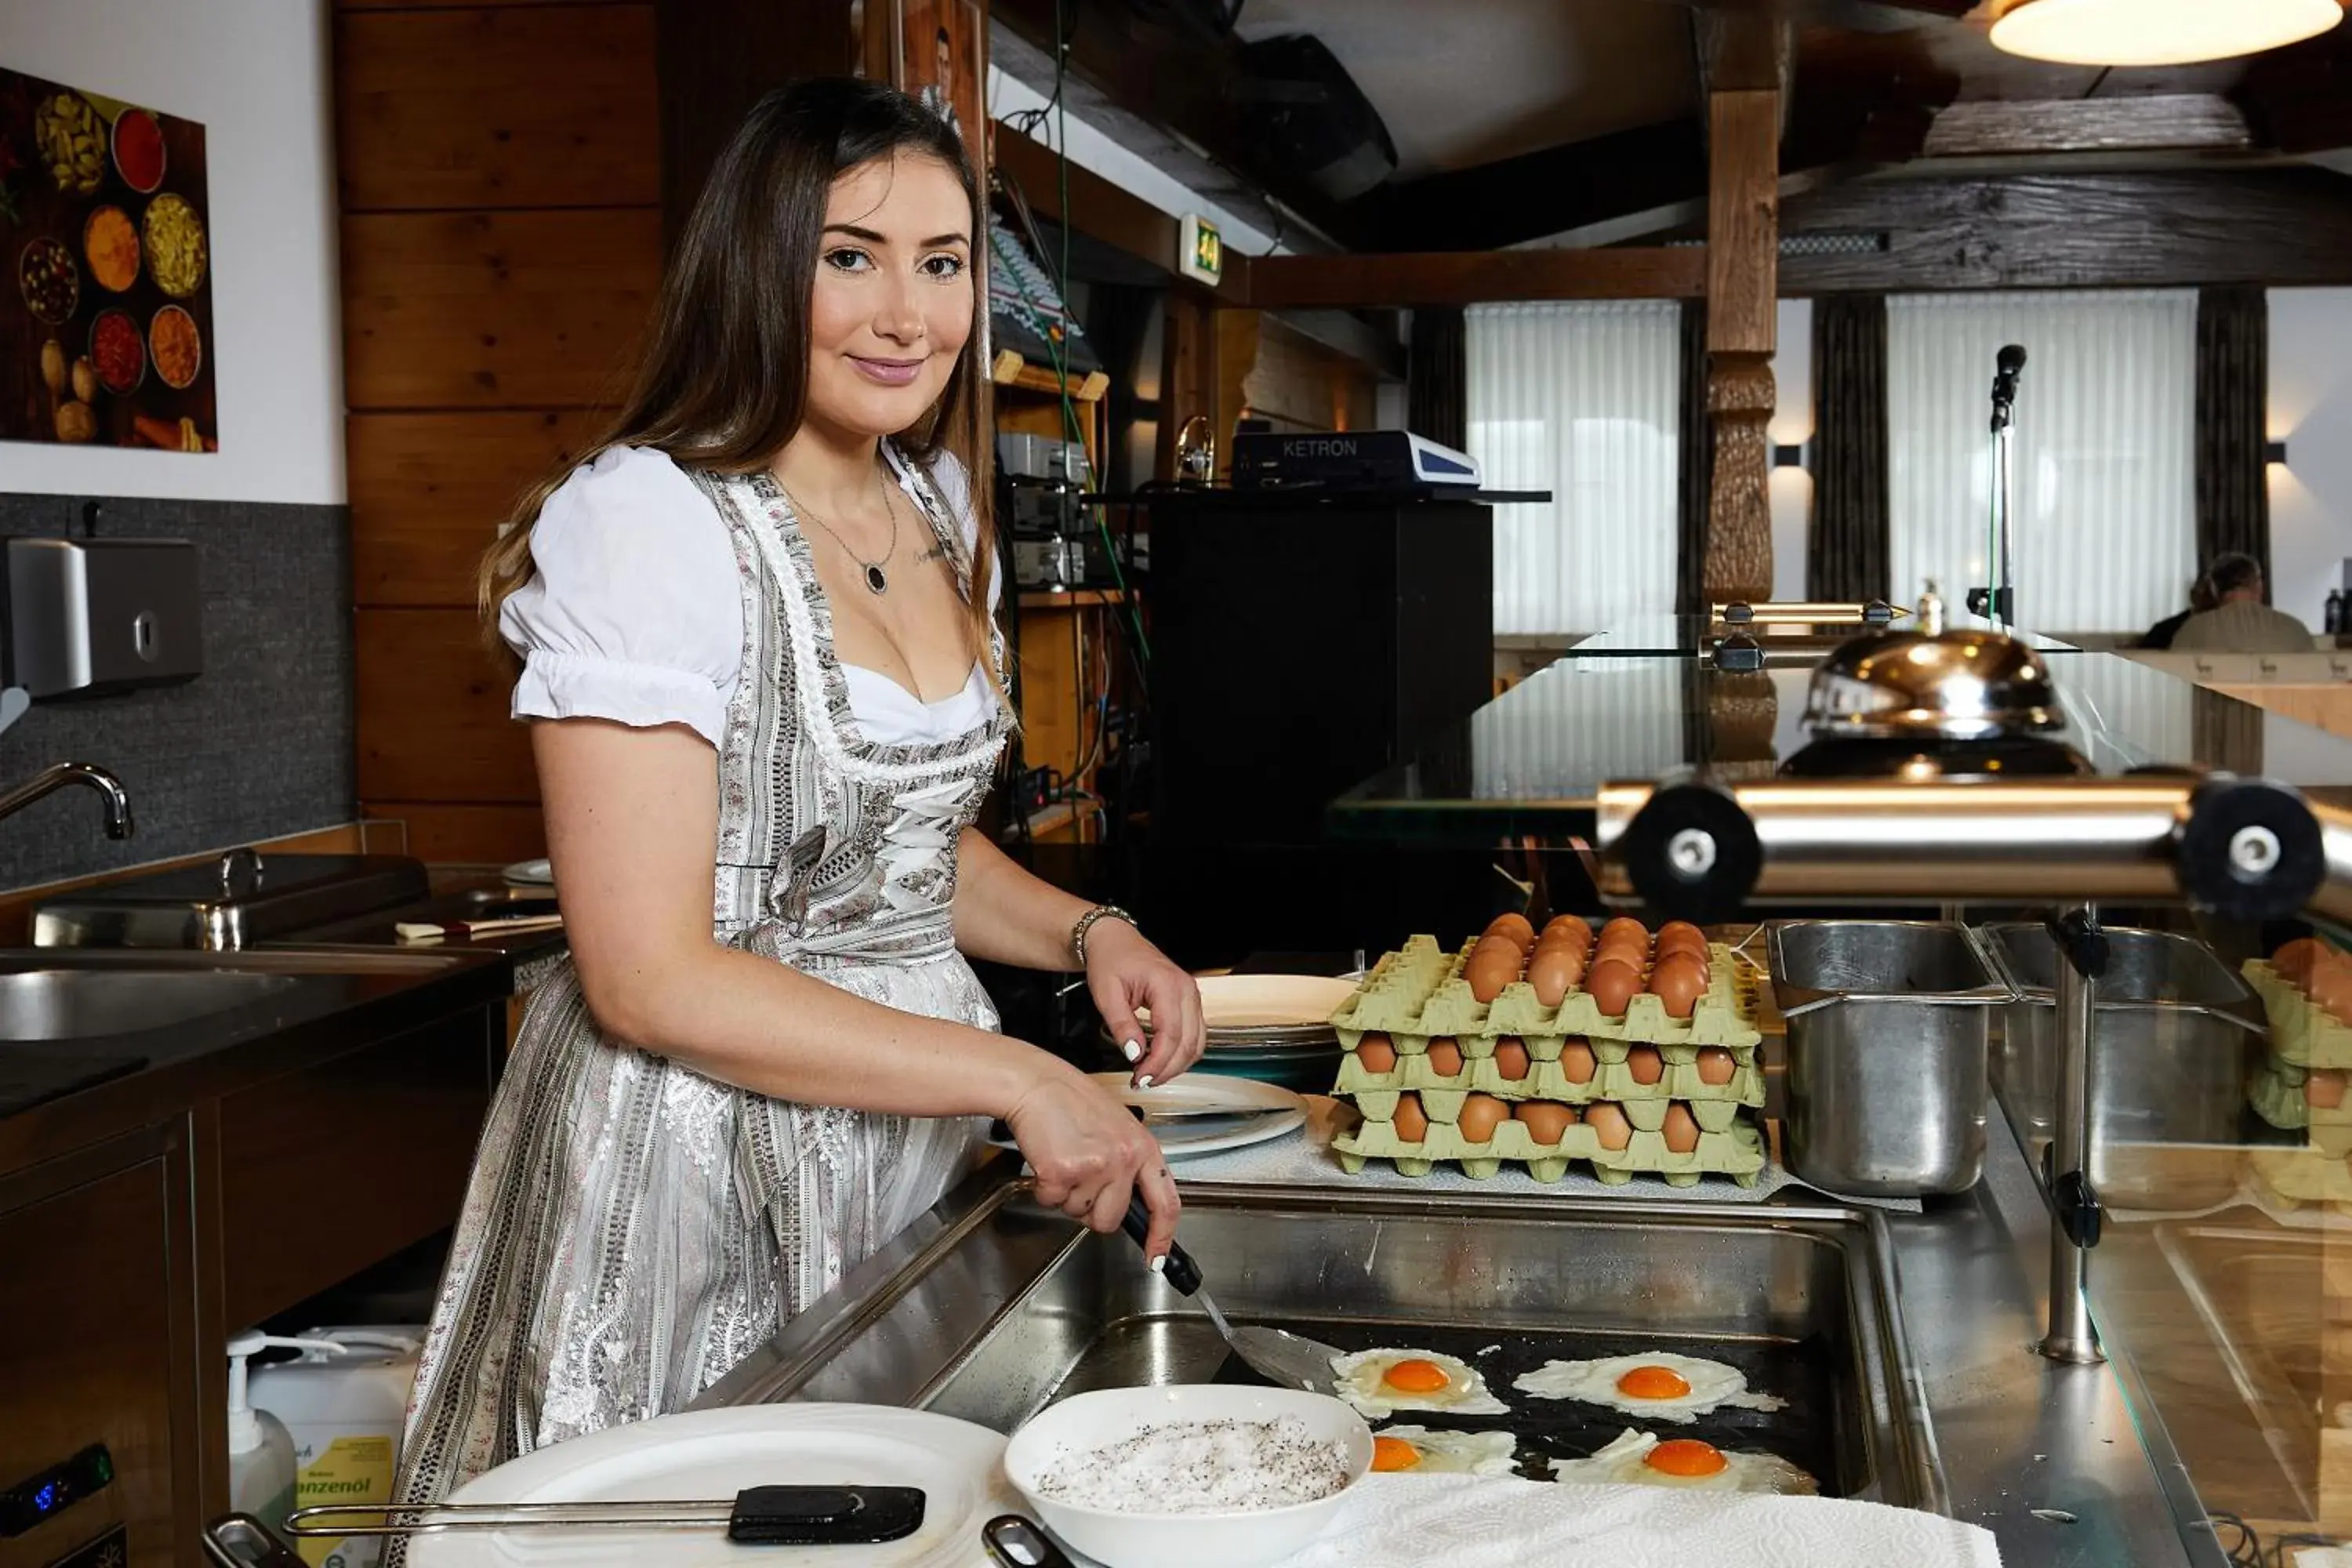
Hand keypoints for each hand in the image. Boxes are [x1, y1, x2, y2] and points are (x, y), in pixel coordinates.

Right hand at [1003, 1064, 1180, 1257]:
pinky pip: (1052, 1202)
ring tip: (1065, 1158)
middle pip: (1110, 1219)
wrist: (1036, 1084)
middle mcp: (1124, 1159)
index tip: (1156, 1258)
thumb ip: (1129, 1164)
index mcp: (1143, 1148)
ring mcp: (1095, 1167)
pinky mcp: (1063, 1173)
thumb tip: (1131, 1203)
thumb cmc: (1071, 1101)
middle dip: (1091, 1210)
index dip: (1161, 1236)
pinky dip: (1045, 1188)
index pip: (1166, 1203)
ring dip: (1067, 1194)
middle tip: (1080, 1179)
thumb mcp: (1118, 1127)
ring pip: (1079, 1212)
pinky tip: (1048, 1159)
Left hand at [1085, 919, 1204, 1089]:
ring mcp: (1191, 995)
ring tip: (1151, 1075)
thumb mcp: (1106, 994)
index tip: (1140, 1078)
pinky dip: (1181, 1053)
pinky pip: (1194, 1035)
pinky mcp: (1189, 1002)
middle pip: (1189, 1043)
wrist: (1115, 940)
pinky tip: (1161, 1061)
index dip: (1157, 1063)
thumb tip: (1135, 1054)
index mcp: (1167, 984)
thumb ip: (1122, 1025)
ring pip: (1197, 1043)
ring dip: (1177, 1065)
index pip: (1171, 1035)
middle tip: (1143, 1081)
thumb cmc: (1110, 960)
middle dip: (1167, 1069)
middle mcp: (1186, 990)